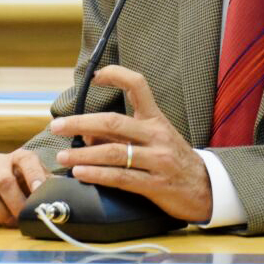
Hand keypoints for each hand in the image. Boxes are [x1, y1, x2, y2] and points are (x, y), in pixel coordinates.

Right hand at [0, 148, 49, 225]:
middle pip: (3, 180)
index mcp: (19, 157)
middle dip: (15, 203)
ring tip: (7, 221)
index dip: (33, 176)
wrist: (5, 190)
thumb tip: (60, 200)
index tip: (38, 192)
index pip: (27, 160)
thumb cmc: (27, 187)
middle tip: (22, 217)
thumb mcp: (41, 184)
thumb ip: (50, 188)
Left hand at [49, 65, 211, 222]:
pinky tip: (81, 173)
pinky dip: (97, 175)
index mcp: (156, 119)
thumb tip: (85, 134)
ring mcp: (158, 159)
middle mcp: (157, 135)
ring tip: (63, 156)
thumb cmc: (174, 160)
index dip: (116, 76)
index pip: (138, 86)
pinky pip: (121, 178)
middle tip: (57, 125)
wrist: (206, 188)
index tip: (94, 76)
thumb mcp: (153, 140)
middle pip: (114, 123)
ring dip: (83, 153)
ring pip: (113, 152)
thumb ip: (121, 135)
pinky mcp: (156, 184)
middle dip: (80, 123)